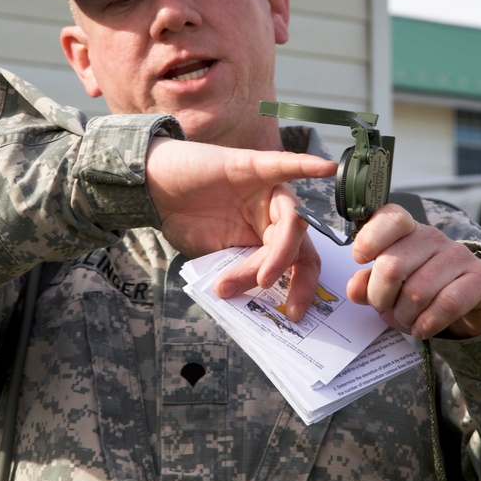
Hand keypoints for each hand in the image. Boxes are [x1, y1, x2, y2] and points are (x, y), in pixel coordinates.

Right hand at [145, 137, 335, 320]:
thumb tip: (244, 297)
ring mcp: (265, 189)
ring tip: (260, 279)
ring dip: (280, 254)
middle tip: (288, 308)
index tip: (293, 315)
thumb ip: (235, 273)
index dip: (300, 289)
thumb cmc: (184, 220)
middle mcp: (272, 213)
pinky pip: (284, 164)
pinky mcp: (253, 166)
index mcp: (266, 236)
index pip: (297, 263)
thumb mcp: (213, 258)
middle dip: (298, 279)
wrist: (153, 188)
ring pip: (291, 221)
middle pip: (301, 245)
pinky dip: (305, 165)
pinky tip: (326, 168)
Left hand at [345, 204, 480, 338]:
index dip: (370, 238)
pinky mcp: (480, 278)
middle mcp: (433, 238)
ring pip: (417, 291)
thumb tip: (354, 288)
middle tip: (384, 308)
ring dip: (404, 316)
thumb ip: (369, 284)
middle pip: (393, 265)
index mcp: (408, 231)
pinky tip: (422, 330)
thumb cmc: (422, 291)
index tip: (359, 258)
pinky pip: (447, 303)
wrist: (472, 304)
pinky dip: (428, 323)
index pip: (391, 218)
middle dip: (380, 297)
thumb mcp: (390, 287)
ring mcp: (459, 255)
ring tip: (405, 320)